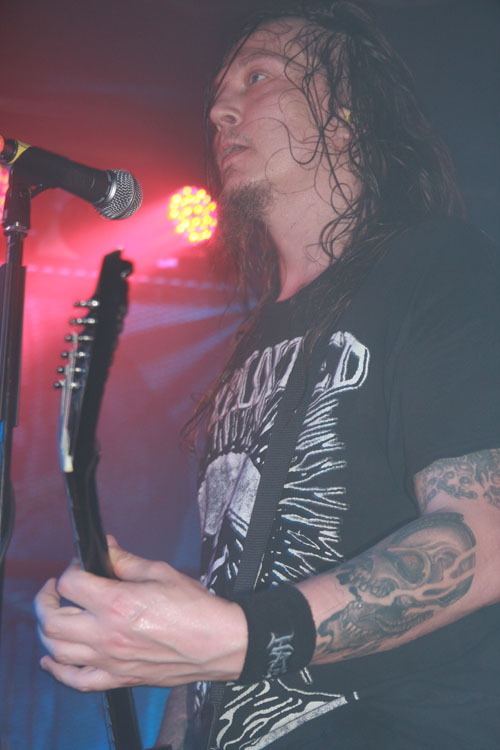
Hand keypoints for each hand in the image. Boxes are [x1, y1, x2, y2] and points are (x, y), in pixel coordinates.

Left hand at [34, 537, 246, 691]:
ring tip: (55, 615)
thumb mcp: (159, 572)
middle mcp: (107, 634)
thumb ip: (125, 560)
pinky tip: (52, 658)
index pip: (70, 584)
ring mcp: (110, 660)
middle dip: (46, 600)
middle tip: (55, 589)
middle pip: (52, 620)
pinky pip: (76, 681)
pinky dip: (57, 670)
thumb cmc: (195, 607)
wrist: (217, 642)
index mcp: (117, 603)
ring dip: (47, 630)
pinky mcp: (118, 678)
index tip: (81, 566)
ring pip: (56, 651)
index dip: (71, 569)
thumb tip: (106, 549)